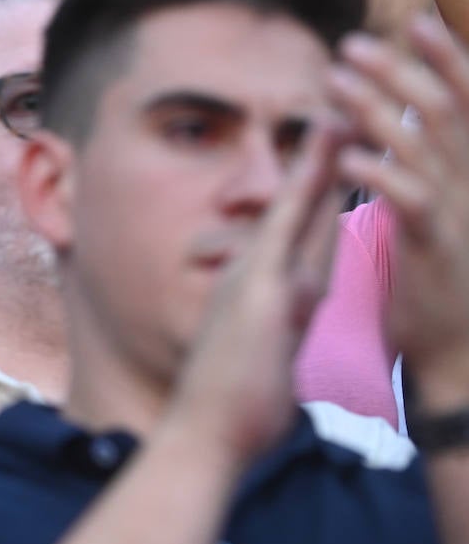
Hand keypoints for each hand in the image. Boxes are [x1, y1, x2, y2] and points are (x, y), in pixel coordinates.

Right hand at [169, 120, 347, 464]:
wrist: (201, 435)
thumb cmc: (232, 410)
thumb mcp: (265, 362)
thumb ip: (278, 334)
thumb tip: (286, 331)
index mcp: (262, 288)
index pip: (300, 231)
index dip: (318, 188)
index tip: (336, 150)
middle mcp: (255, 272)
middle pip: (301, 206)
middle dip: (324, 157)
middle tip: (343, 107)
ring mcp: (255, 275)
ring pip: (299, 205)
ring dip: (321, 157)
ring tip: (341, 110)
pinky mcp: (261, 288)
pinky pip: (290, 225)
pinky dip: (307, 185)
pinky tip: (324, 155)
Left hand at [329, 24, 468, 403]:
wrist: (459, 350)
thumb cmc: (440, 276)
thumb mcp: (439, 210)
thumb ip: (427, 164)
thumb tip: (405, 123)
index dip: (450, 59)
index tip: (417, 21)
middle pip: (446, 111)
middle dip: (401, 71)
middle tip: (350, 45)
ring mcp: (458, 213)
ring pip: (421, 146)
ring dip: (376, 110)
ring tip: (335, 82)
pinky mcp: (436, 247)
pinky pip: (410, 201)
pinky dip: (379, 174)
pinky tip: (347, 159)